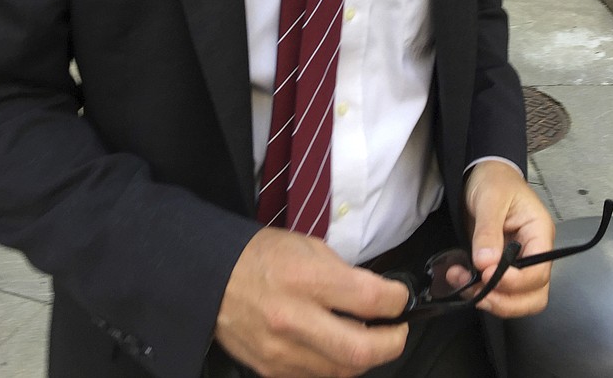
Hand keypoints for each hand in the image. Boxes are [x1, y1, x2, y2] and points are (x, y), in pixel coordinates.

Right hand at [215, 227, 409, 377]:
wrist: (213, 278)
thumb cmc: (262, 256)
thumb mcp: (308, 247)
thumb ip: (344, 273)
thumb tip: (377, 296)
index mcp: (305, 278)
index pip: (370, 299)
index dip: (397, 300)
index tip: (400, 298)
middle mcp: (294, 319)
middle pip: (360, 350)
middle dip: (392, 343)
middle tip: (398, 331)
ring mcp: (282, 352)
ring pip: (342, 371)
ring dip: (365, 357)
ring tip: (369, 338)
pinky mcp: (272, 371)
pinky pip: (317, 377)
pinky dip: (335, 365)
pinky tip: (337, 347)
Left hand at [463, 161, 554, 318]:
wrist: (485, 173)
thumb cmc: (494, 180)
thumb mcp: (490, 199)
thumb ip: (488, 231)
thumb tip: (485, 263)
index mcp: (540, 233)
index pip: (538, 272)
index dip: (514, 282)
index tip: (485, 275)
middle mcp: (535, 252)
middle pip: (533, 295)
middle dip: (505, 301)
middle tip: (476, 291)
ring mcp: (520, 262)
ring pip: (518, 300)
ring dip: (491, 299)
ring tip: (462, 283)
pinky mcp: (503, 266)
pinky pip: (499, 290)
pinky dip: (481, 292)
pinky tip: (461, 279)